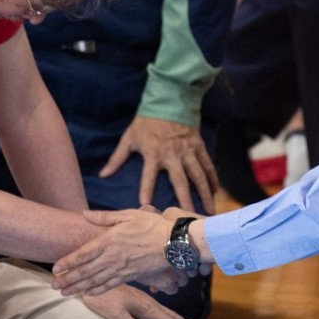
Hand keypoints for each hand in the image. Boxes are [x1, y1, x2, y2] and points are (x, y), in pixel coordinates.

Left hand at [52, 208, 195, 295]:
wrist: (173, 242)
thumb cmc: (151, 225)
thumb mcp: (127, 215)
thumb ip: (104, 217)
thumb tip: (85, 214)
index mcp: (109, 241)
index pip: (83, 254)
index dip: (67, 262)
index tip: (55, 268)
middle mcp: (112, 257)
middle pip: (85, 271)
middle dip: (68, 279)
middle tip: (54, 286)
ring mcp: (121, 269)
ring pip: (95, 281)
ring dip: (78, 288)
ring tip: (65, 293)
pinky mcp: (130, 276)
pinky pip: (110, 285)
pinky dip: (97, 291)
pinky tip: (87, 294)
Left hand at [99, 116, 218, 213]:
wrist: (169, 102)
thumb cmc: (146, 123)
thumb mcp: (129, 138)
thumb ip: (117, 158)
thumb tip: (102, 175)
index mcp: (153, 153)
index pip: (148, 175)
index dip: (146, 189)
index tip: (146, 204)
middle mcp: (173, 154)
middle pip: (180, 181)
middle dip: (186, 200)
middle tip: (190, 216)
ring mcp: (188, 151)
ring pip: (198, 175)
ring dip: (205, 193)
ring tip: (209, 210)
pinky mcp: (198, 147)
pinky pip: (207, 165)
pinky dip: (212, 178)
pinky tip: (215, 191)